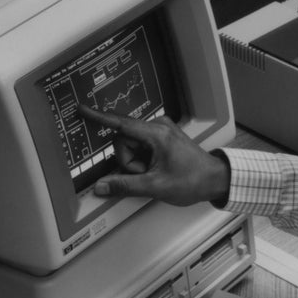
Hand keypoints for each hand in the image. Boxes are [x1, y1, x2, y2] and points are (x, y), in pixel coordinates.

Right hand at [77, 105, 230, 205]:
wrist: (215, 180)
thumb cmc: (193, 180)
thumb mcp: (156, 186)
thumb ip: (125, 186)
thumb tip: (102, 186)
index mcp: (156, 134)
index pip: (120, 124)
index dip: (98, 117)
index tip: (82, 110)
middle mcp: (158, 127)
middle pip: (123, 141)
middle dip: (129, 162)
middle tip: (146, 174)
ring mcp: (161, 132)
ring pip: (131, 146)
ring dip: (136, 164)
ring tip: (155, 173)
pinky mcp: (162, 139)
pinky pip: (141, 148)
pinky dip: (143, 161)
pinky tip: (155, 169)